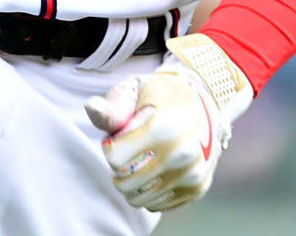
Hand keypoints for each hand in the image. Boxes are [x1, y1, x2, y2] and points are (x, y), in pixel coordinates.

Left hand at [84, 33, 251, 211]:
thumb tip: (92, 108)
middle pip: (124, 181)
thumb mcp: (135, 91)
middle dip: (120, 166)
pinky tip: (159, 169)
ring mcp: (192, 173)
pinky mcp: (197, 188)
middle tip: (132, 147)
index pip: (114, 155)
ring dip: (133, 182)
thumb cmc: (159, 96)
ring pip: (138, 198)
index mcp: (164, 124)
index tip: (123, 132)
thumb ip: (113, 106)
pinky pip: (155, 205)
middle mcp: (183, 152)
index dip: (111, 143)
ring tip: (145, 158)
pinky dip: (151, 191)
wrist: (203, 102)